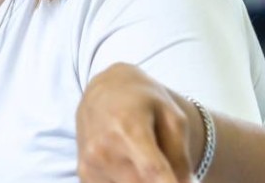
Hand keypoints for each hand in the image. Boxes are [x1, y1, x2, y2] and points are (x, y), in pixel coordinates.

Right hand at [77, 63, 201, 182]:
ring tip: (141, 156)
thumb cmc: (143, 102)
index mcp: (128, 128)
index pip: (152, 169)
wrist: (104, 90)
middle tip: (164, 162)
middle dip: (160, 181)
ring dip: (142, 179)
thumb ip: (180, 155)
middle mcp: (103, 148)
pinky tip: (127, 161)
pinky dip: (128, 180)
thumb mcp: (172, 116)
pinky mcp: (84, 174)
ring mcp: (90, 164)